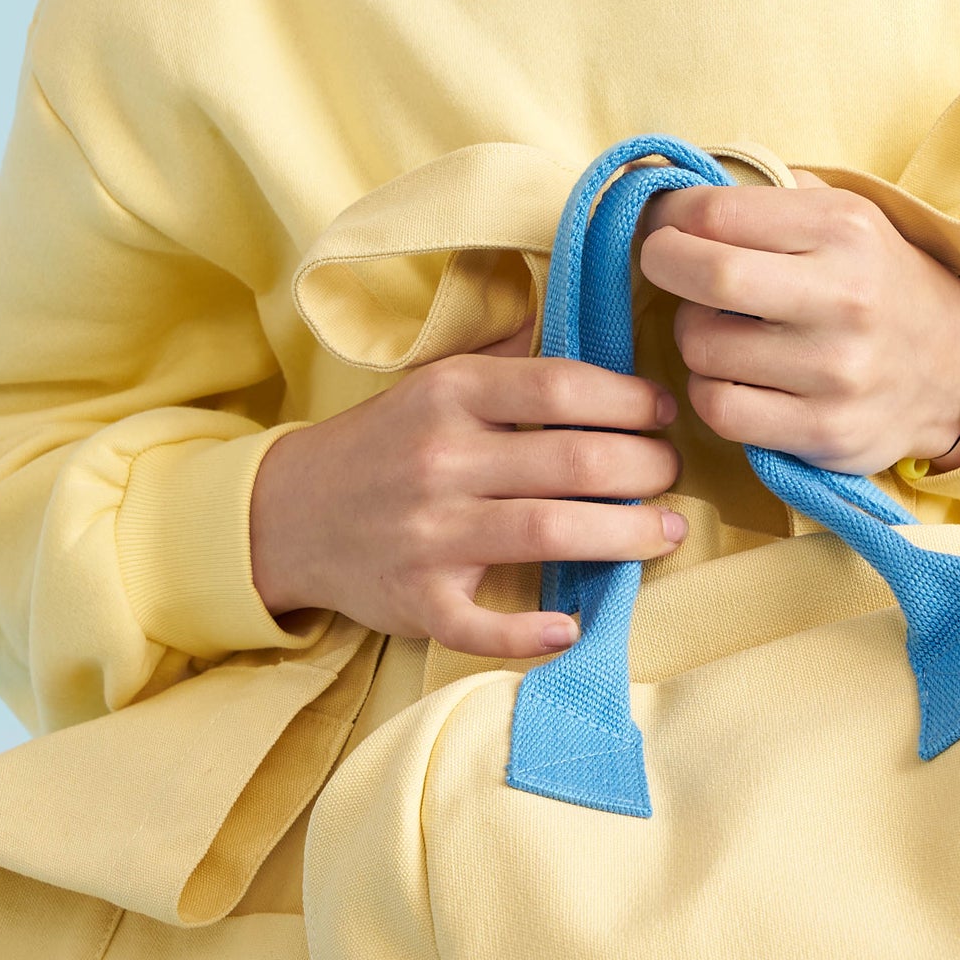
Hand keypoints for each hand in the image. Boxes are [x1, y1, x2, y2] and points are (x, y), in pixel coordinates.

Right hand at [250, 323, 684, 657]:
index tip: (664, 413)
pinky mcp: (415, 598)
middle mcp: (442, 459)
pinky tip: (573, 628)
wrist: (288, 514)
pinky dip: (530, 634)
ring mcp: (428, 533)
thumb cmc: (384, 446)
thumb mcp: (433, 382)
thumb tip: (584, 324)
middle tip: (671, 473)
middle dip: (645, 467)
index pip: (562, 387)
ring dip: (626, 535)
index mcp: (450, 395)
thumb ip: (506, 360)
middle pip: (574, 460)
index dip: (630, 399)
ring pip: (550, 531)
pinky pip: (480, 624)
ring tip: (668, 532)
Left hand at [639, 175, 959, 477]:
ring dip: (693, 337)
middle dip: (665, 268)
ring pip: (704, 348)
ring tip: (721, 331)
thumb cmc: (876, 283)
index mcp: (843, 229)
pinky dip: (710, 392)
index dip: (668, 216)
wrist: (955, 370)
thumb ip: (768, 196)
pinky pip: (721, 409)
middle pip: (708, 276)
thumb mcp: (844, 216)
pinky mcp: (824, 431)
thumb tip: (673, 191)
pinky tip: (733, 379)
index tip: (663, 223)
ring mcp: (835, 372)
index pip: (718, 212)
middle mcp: (844, 297)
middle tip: (667, 268)